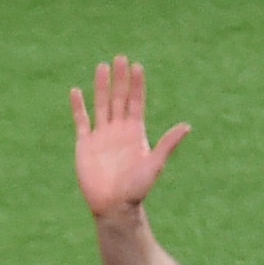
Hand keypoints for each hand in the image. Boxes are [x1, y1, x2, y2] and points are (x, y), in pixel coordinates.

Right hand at [71, 56, 190, 217]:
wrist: (114, 206)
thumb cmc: (137, 189)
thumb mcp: (155, 164)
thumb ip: (168, 144)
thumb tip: (187, 126)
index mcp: (135, 132)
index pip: (136, 102)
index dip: (137, 85)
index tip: (137, 66)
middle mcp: (119, 130)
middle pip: (119, 98)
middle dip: (120, 79)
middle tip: (120, 58)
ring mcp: (101, 136)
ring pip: (101, 104)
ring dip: (101, 86)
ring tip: (102, 67)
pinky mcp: (85, 144)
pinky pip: (81, 121)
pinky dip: (78, 107)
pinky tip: (76, 91)